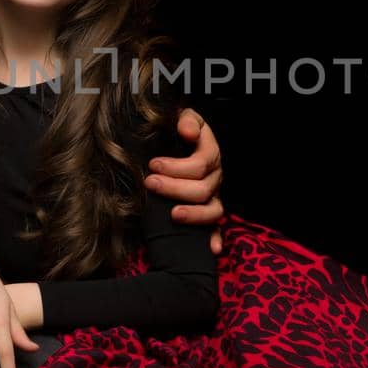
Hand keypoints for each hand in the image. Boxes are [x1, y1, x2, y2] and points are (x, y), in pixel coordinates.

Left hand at [146, 107, 225, 253]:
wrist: (177, 144)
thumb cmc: (177, 132)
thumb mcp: (183, 119)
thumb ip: (186, 120)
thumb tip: (187, 131)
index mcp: (210, 153)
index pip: (201, 163)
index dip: (177, 166)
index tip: (152, 164)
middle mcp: (215, 176)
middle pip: (203, 189)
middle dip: (175, 188)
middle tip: (150, 183)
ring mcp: (214, 196)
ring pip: (213, 211)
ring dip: (194, 214)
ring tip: (172, 214)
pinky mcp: (209, 213)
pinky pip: (217, 229)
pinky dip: (215, 239)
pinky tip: (211, 249)